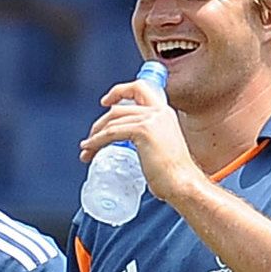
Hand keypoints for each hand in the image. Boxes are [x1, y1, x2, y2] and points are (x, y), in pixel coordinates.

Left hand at [79, 79, 202, 200]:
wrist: (183, 183)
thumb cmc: (172, 174)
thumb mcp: (161, 145)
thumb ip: (147, 136)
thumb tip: (126, 141)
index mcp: (164, 112)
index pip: (139, 88)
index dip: (119, 91)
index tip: (105, 102)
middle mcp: (158, 112)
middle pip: (118, 108)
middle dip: (100, 124)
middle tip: (90, 138)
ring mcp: (151, 120)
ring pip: (112, 121)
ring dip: (95, 135)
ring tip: (87, 150)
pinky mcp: (143, 131)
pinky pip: (111, 133)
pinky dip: (96, 141)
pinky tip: (89, 149)